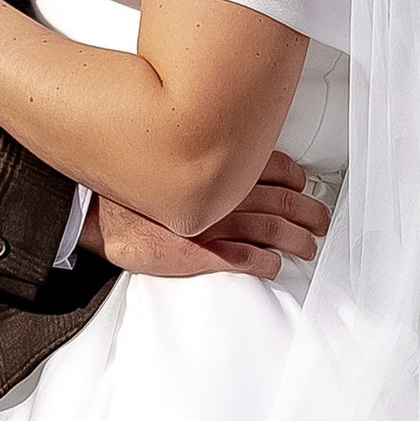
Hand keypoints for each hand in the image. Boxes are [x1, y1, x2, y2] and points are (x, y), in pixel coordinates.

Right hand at [94, 152, 328, 283]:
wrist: (99, 213)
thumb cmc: (132, 190)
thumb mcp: (174, 162)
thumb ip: (202, 160)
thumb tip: (224, 154)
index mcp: (221, 169)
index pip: (276, 168)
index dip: (296, 179)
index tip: (303, 186)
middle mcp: (226, 194)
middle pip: (284, 200)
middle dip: (309, 212)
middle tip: (320, 220)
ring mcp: (216, 224)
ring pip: (273, 229)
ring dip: (296, 240)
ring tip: (307, 247)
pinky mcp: (203, 254)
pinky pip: (246, 259)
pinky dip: (265, 263)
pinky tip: (274, 266)